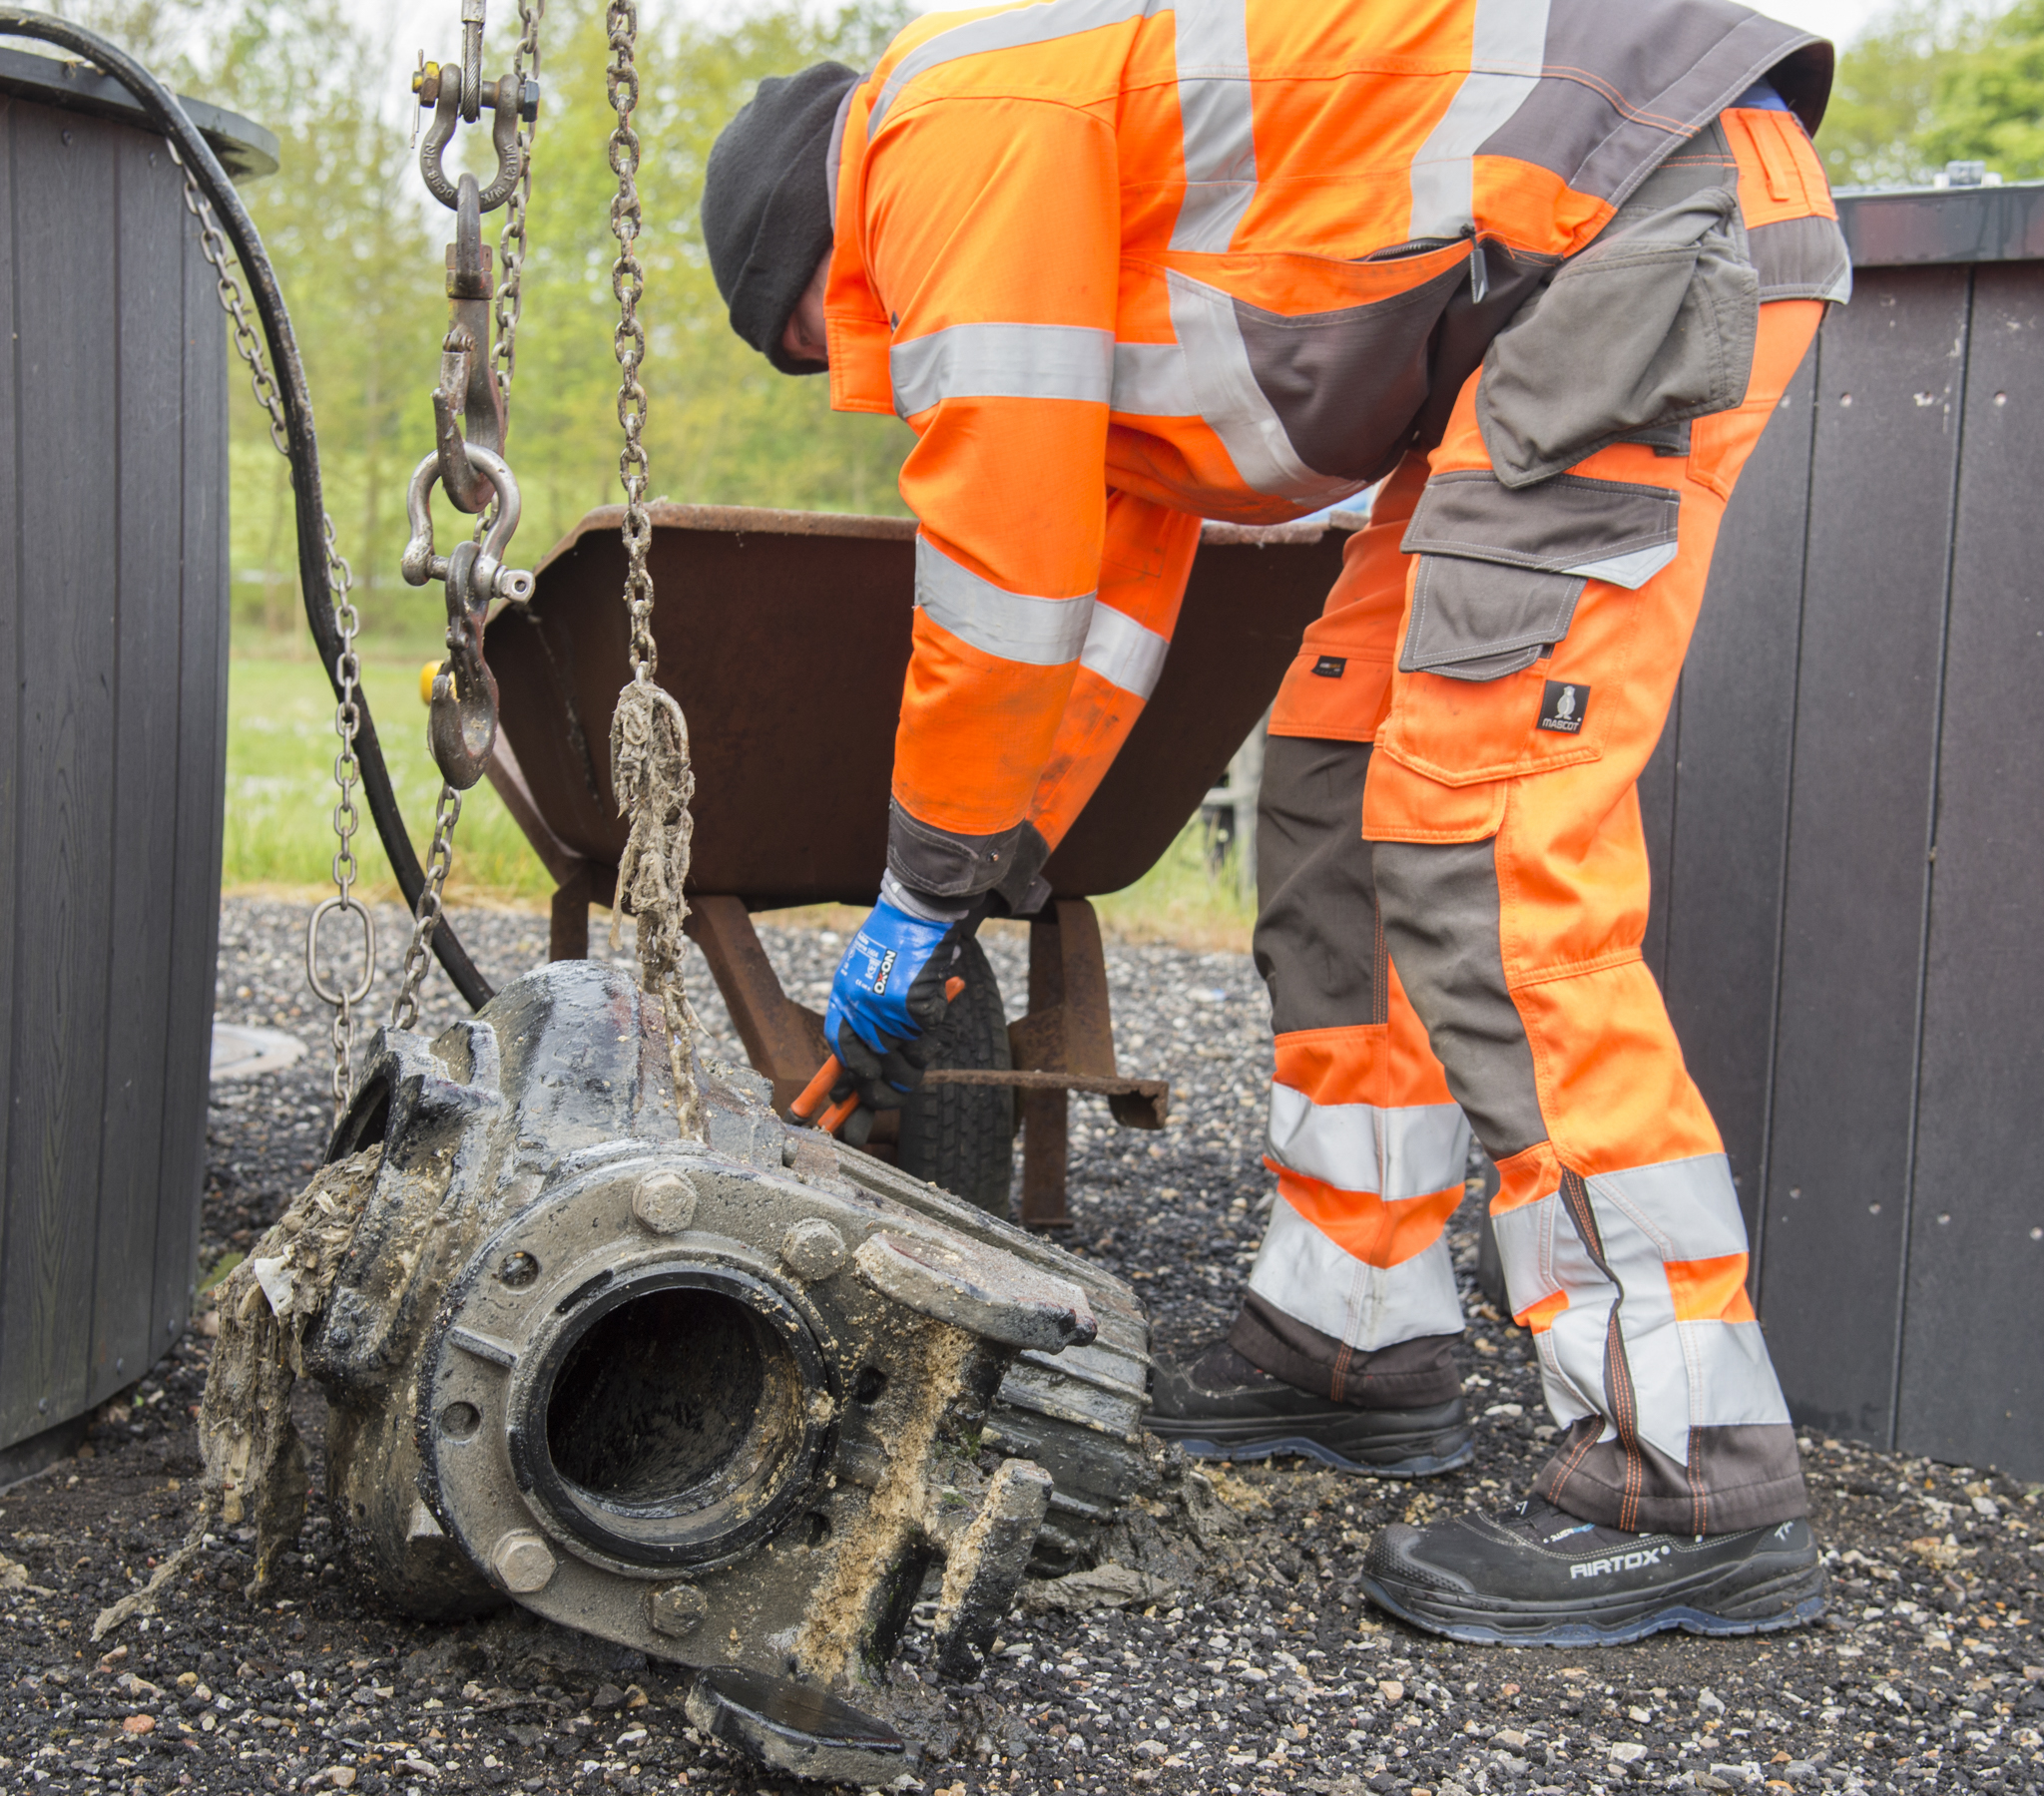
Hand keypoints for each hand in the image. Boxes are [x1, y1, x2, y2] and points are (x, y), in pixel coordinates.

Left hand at [821, 900, 965, 1140]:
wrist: (915, 913)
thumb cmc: (886, 945)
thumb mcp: (854, 981)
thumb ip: (854, 1022)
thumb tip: (849, 1075)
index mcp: (843, 1005)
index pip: (841, 1061)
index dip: (843, 1093)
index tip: (839, 1120)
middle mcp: (863, 1012)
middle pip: (874, 1074)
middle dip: (881, 1095)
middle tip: (884, 1100)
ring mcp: (892, 1012)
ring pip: (908, 1064)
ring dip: (913, 1063)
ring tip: (914, 1048)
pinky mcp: (921, 1009)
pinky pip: (930, 1038)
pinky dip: (933, 1027)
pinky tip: (930, 1009)